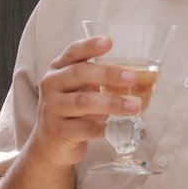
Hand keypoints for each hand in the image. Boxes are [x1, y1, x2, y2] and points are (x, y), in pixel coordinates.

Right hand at [29, 34, 147, 168]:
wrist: (50, 146)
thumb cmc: (72, 114)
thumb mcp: (80, 92)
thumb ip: (99, 82)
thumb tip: (137, 79)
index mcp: (58, 70)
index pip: (73, 53)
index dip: (90, 46)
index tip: (109, 42)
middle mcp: (51, 85)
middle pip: (79, 73)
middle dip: (108, 74)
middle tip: (132, 78)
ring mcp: (51, 108)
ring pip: (83, 101)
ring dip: (112, 104)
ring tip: (133, 106)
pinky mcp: (56, 131)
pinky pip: (84, 128)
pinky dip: (103, 128)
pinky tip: (116, 128)